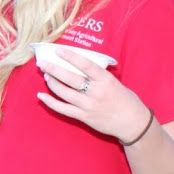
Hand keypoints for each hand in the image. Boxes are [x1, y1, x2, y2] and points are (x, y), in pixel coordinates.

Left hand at [35, 47, 151, 143]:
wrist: (133, 123)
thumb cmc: (125, 100)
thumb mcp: (115, 82)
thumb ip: (98, 75)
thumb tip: (79, 65)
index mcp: (106, 80)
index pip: (86, 65)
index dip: (70, 57)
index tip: (58, 51)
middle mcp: (96, 92)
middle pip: (70, 79)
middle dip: (54, 70)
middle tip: (42, 64)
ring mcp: (89, 105)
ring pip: (64, 93)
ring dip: (52, 83)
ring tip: (46, 76)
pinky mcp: (84, 117)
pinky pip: (63, 109)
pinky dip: (50, 102)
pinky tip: (41, 96)